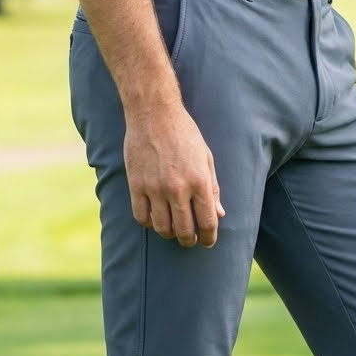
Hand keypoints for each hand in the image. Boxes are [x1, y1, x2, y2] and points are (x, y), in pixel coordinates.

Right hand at [123, 98, 224, 247]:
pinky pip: (141, 216)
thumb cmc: (184, 133)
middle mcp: (178, 188)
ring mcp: (155, 188)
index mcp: (200, 181)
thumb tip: (219, 214)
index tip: (208, 242)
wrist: (154, 113)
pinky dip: (148, 223)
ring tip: (172, 229)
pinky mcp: (136, 185)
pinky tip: (154, 218)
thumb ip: (213, 188)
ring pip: (162, 227)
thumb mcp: (206, 158)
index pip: (207, 222)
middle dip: (189, 240)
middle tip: (190, 240)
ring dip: (169, 233)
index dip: (209, 237)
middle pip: (184, 230)